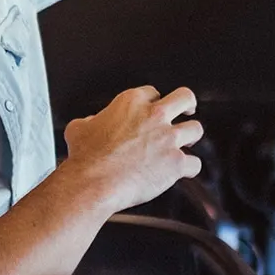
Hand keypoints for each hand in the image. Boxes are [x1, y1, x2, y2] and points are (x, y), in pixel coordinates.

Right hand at [61, 86, 203, 212]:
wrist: (94, 182)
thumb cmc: (86, 158)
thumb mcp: (78, 129)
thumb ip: (90, 121)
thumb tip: (91, 124)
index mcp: (131, 102)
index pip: (152, 92)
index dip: (153, 102)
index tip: (153, 109)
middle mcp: (154, 116)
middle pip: (185, 98)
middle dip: (188, 105)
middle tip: (187, 111)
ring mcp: (168, 138)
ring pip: (196, 129)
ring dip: (191, 137)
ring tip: (187, 144)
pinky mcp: (176, 162)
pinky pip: (195, 163)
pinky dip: (190, 169)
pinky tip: (184, 171)